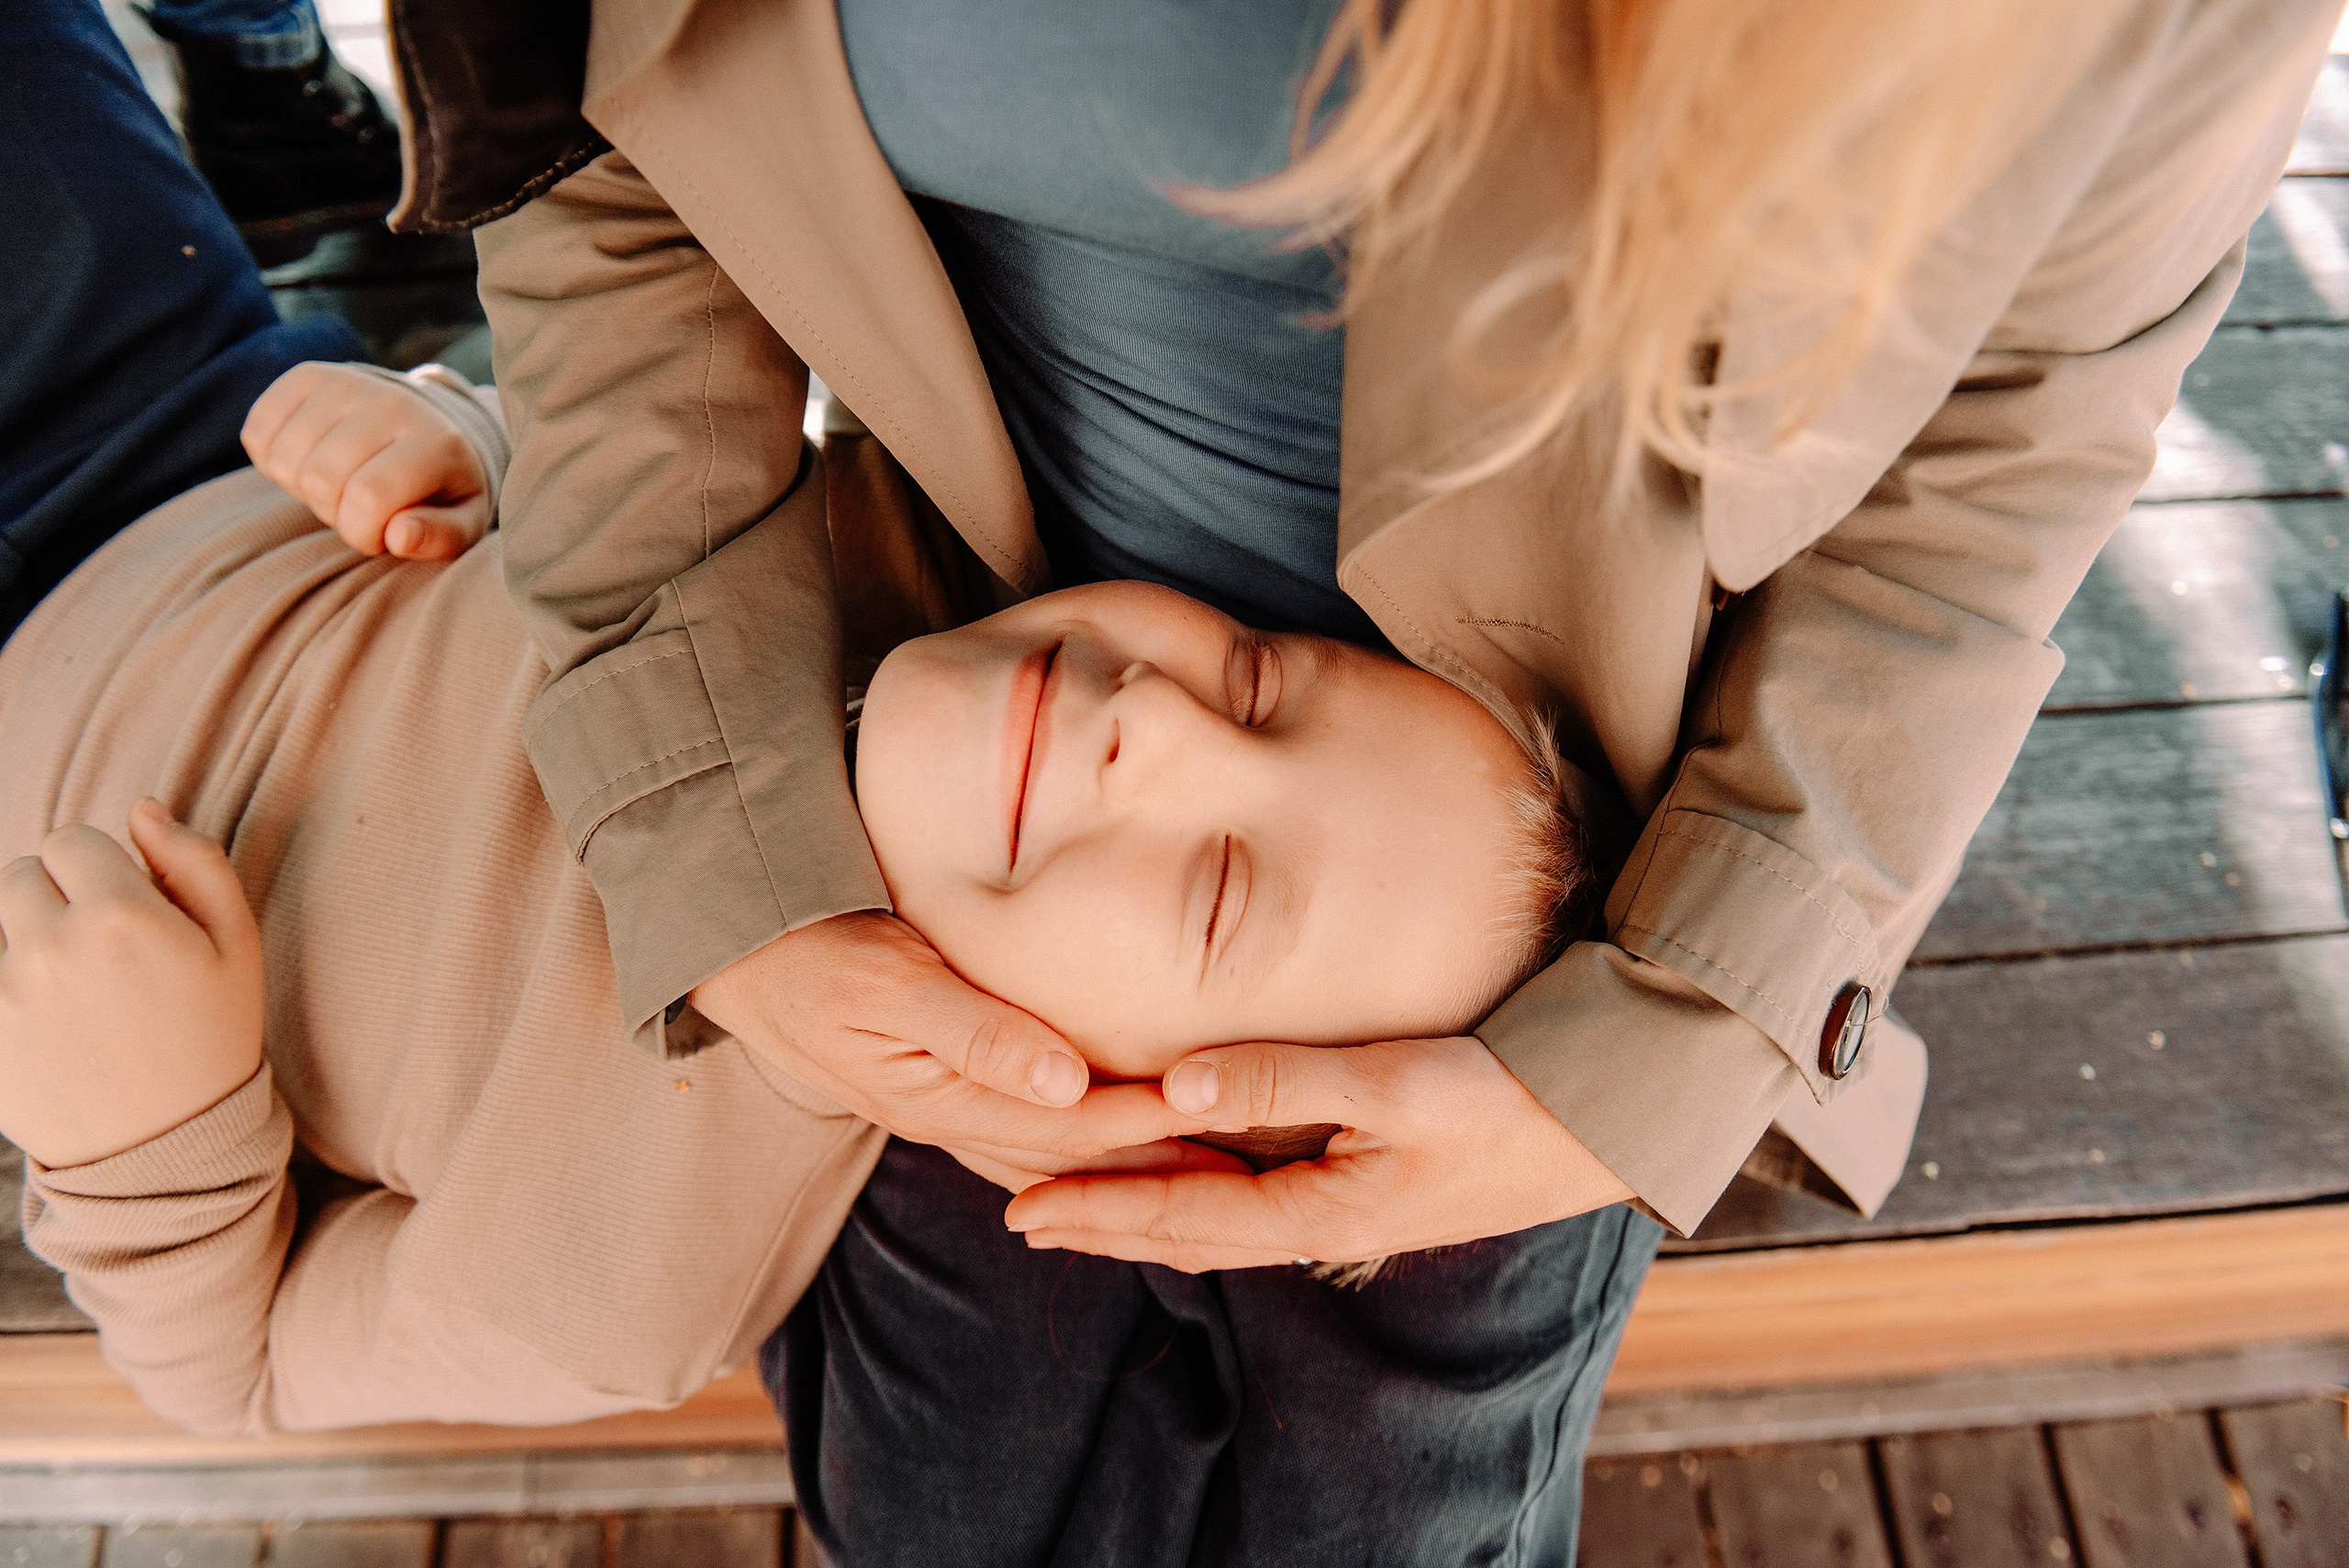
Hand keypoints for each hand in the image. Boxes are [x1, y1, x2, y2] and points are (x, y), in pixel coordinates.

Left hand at [0, 801, 264, 1169]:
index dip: (103, 870)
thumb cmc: (212, 1037)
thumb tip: (142, 808)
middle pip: (17, 874)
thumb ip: (197, 861)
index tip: (129, 912)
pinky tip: (40, 1019)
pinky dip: (5, 983)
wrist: (167, 1149)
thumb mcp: (237, 946)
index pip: (72, 839)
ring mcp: (3, 994)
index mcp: (123, 915)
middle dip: (53, 898)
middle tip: (97, 952)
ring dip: (18, 939)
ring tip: (65, 988)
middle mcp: (52, 946)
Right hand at [241, 362, 490, 559]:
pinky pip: (257, 434)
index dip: (363, 533)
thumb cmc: (440, 489)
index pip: (369, 498)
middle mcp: (390, 401)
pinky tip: (311, 461)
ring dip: (304, 489)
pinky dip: (274, 462)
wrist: (429, 425)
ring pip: (284, 460)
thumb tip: (400, 535)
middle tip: (360, 508)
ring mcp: (346, 382)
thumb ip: (440, 538)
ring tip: (340, 483)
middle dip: (334, 513)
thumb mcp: (462, 523)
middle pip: (321, 480)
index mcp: (436, 441)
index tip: (383, 534)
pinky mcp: (307, 375)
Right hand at [691, 911, 1202, 1184]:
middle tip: (1250, 1167)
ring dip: (1130, 1167)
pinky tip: (1125, 1147)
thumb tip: (1067, 1083)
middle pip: (1077, 1159)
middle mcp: (955, 1121)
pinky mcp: (947, 1091)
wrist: (742, 956)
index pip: (1074, 1126)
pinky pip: (1031, 1137)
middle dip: (1160, 1165)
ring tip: (1212, 1169)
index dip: (1151, 1123)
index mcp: (947, 1100)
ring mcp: (949, 1113)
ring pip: (1058, 1157)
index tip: (1224, 1113)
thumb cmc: (815, 952)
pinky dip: (1085, 1147)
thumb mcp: (892, 981)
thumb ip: (980, 1033)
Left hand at [1002, 1036, 1636, 1271]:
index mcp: (1320, 1209)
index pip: (1181, 1216)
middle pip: (1187, 1230)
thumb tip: (1176, 1080)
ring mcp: (1346, 1208)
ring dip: (1145, 1212)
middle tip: (1021, 1213)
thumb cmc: (1514, 1099)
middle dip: (1104, 1223)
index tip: (1023, 1205)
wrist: (1610, 1123)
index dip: (1099, 1210)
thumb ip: (1287, 1078)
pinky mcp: (1368, 1185)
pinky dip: (1200, 1190)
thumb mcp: (1401, 1083)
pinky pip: (1255, 1197)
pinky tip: (1188, 1172)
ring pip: (1218, 1217)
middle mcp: (1323, 1221)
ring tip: (1083, 1201)